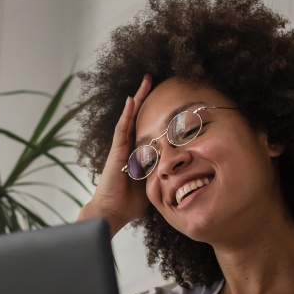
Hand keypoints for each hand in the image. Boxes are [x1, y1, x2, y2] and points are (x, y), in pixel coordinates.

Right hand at [78, 75, 152, 236]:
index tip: (165, 99)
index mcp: (137, 154)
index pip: (147, 128)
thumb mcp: (152, 184)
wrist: (112, 212)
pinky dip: (127, 114)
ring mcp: (121, 148)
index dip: (154, 113)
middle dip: (145, 98)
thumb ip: (161, 174)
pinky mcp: (116, 152)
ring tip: (146, 81)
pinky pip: (122, 129)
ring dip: (137, 99)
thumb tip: (181, 171)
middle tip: (153, 80)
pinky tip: (132, 100)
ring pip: (130, 118)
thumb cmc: (129, 203)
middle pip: (138, 117)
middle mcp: (128, 147)